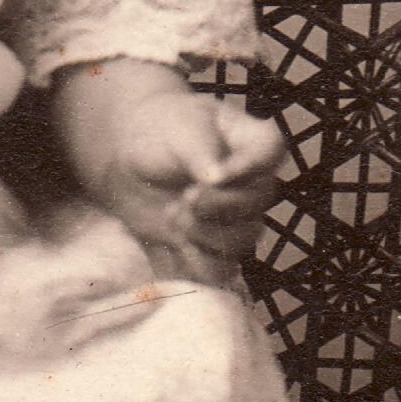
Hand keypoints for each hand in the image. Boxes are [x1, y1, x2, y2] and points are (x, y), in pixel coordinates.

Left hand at [51, 59, 282, 281]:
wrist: (129, 157)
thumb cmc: (162, 130)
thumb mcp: (180, 129)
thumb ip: (199, 151)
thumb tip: (216, 177)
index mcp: (253, 143)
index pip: (271, 153)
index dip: (246, 169)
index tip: (211, 177)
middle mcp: (252, 186)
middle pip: (256, 208)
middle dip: (217, 209)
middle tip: (182, 200)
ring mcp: (234, 221)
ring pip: (239, 245)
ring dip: (203, 238)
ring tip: (171, 217)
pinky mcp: (211, 248)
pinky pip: (215, 272)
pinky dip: (190, 264)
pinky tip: (168, 245)